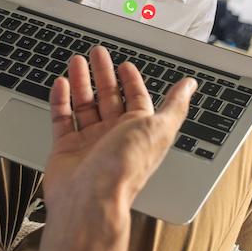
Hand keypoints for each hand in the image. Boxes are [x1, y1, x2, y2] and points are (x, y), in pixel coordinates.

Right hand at [37, 46, 195, 250]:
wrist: (90, 197)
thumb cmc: (125, 167)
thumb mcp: (158, 128)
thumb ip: (175, 105)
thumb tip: (190, 85)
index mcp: (138, 131)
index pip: (136, 99)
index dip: (131, 81)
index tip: (124, 64)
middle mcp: (114, 136)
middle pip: (108, 97)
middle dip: (103, 74)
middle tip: (97, 53)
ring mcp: (89, 142)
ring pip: (84, 105)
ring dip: (81, 82)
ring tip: (76, 62)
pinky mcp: (65, 148)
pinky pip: (62, 119)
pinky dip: (61, 101)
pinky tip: (61, 85)